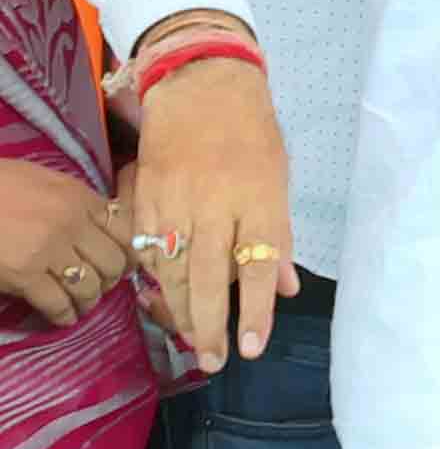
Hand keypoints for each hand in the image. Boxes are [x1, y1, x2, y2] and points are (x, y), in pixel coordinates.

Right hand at [0, 164, 129, 327]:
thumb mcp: (46, 181)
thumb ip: (76, 201)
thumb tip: (101, 219)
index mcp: (80, 199)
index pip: (125, 232)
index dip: (129, 254)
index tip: (126, 266)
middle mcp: (72, 225)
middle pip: (112, 263)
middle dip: (111, 280)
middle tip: (102, 287)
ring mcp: (50, 252)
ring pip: (89, 286)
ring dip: (89, 300)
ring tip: (83, 305)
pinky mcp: (25, 276)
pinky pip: (57, 303)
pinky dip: (64, 315)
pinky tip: (63, 318)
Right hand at [120, 16, 298, 367]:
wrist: (201, 86)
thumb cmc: (252, 134)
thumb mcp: (280, 180)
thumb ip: (278, 237)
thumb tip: (285, 289)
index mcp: (258, 199)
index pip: (258, 268)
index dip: (255, 312)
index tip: (252, 349)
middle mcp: (215, 205)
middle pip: (208, 278)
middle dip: (210, 326)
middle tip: (214, 362)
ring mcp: (174, 202)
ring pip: (172, 271)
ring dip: (181, 312)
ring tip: (192, 341)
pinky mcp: (144, 198)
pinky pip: (147, 251)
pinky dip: (155, 281)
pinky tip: (165, 300)